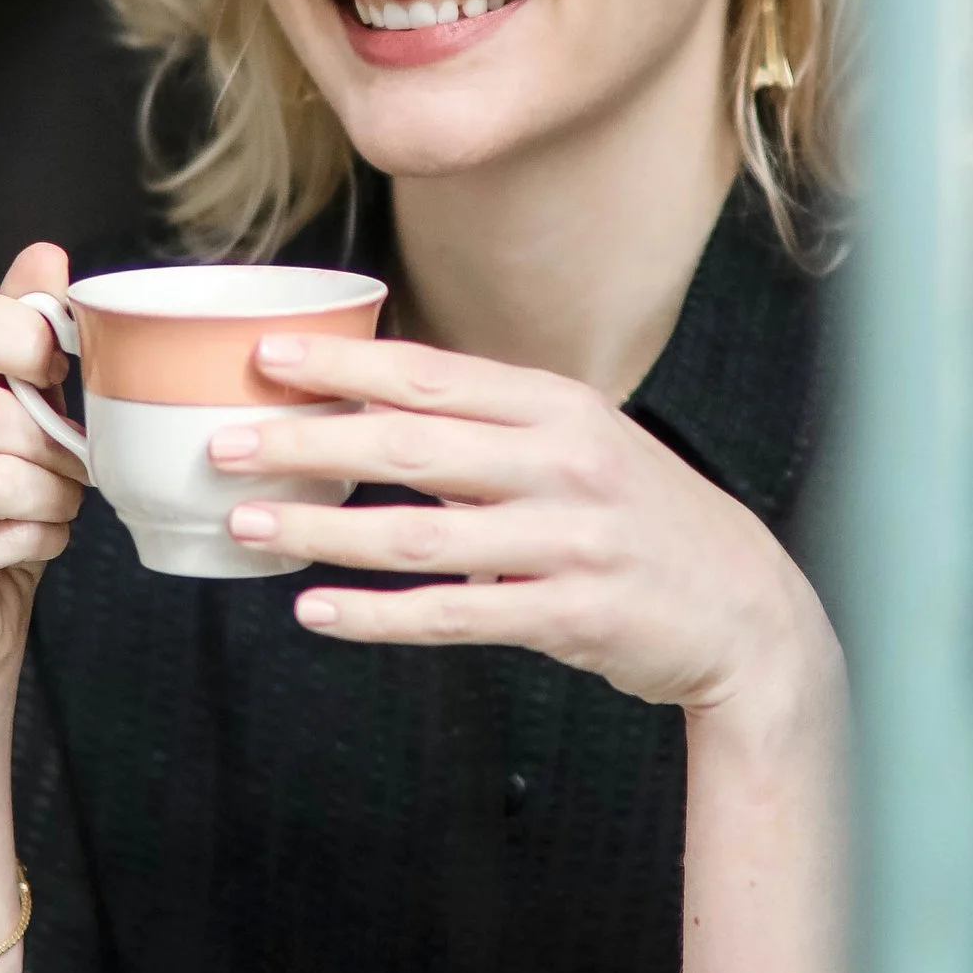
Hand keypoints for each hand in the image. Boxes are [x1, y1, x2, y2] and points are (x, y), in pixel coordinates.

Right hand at [0, 241, 87, 697]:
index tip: (60, 362)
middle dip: (51, 438)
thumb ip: (20, 333)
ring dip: (55, 493)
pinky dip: (43, 539)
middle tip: (72, 459)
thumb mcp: (12, 406)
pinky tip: (31, 542)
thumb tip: (46, 256)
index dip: (17, 333)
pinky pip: (1, 535)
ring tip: (56, 501)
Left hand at [210, 331, 834, 720]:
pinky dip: (378, 616)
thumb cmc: (644, 522)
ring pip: (419, 533)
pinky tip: (318, 611)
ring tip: (249, 523)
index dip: (342, 364)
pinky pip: (454, 615)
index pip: (431, 375)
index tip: (265, 357)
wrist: (748, 611)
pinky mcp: (569, 613)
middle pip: (410, 444)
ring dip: (323, 528)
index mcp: (559, 406)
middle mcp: (564, 461)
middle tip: (225, 442)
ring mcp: (569, 538)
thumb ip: (491, 427)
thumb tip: (378, 403)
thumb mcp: (582, 447)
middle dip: (307, 439)